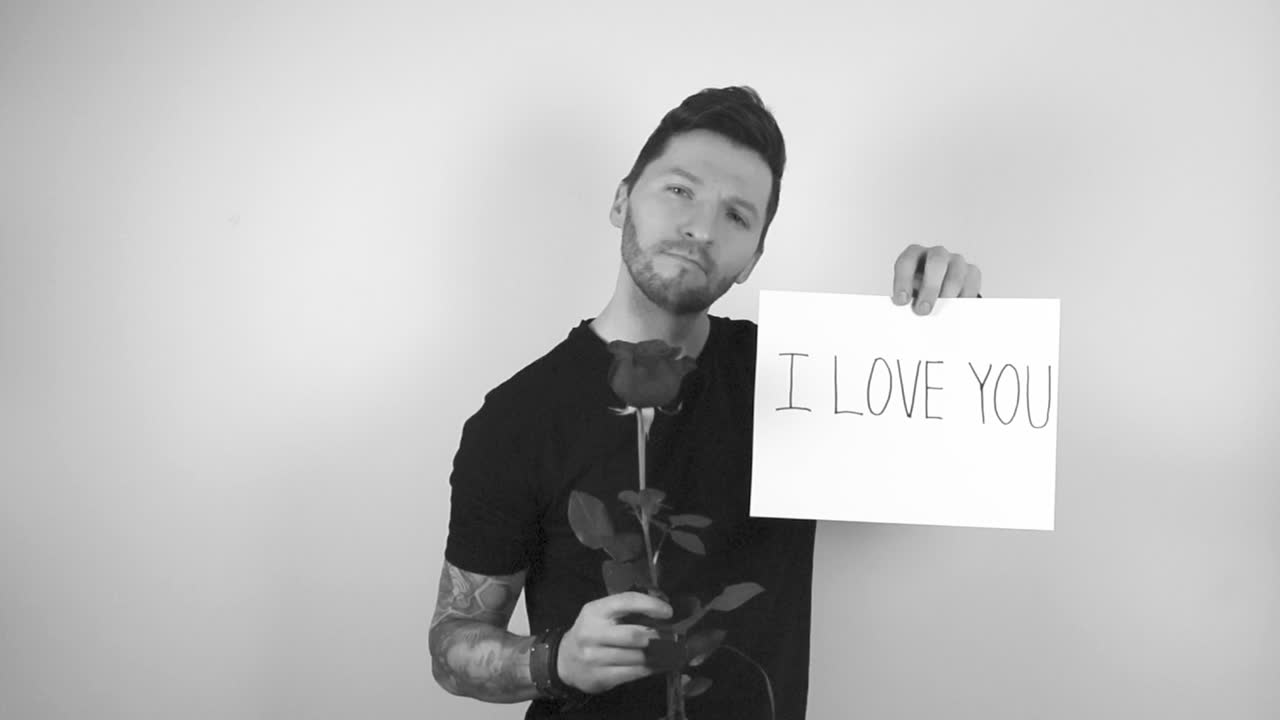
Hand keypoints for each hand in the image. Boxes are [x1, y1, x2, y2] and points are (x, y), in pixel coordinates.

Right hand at [557, 592, 672, 693]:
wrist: (564, 661)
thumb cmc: (592, 633)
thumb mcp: (600, 615)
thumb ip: (625, 612)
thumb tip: (662, 614)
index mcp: (595, 611)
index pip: (626, 601)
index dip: (650, 605)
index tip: (668, 612)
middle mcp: (592, 633)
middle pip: (633, 635)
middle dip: (655, 637)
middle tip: (669, 637)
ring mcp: (594, 657)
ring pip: (636, 657)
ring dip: (657, 655)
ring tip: (669, 652)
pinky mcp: (600, 677)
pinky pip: (633, 673)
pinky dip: (650, 669)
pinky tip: (658, 665)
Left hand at [891, 244, 981, 314]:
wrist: (937, 292)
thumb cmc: (918, 291)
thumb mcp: (910, 293)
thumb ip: (910, 299)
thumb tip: (912, 312)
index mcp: (914, 255)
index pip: (906, 262)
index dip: (903, 281)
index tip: (902, 301)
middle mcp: (936, 254)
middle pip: (936, 262)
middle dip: (930, 287)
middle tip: (923, 310)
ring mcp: (956, 261)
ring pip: (955, 274)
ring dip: (947, 295)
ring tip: (942, 313)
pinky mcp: (972, 271)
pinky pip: (971, 283)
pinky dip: (964, 298)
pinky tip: (958, 310)